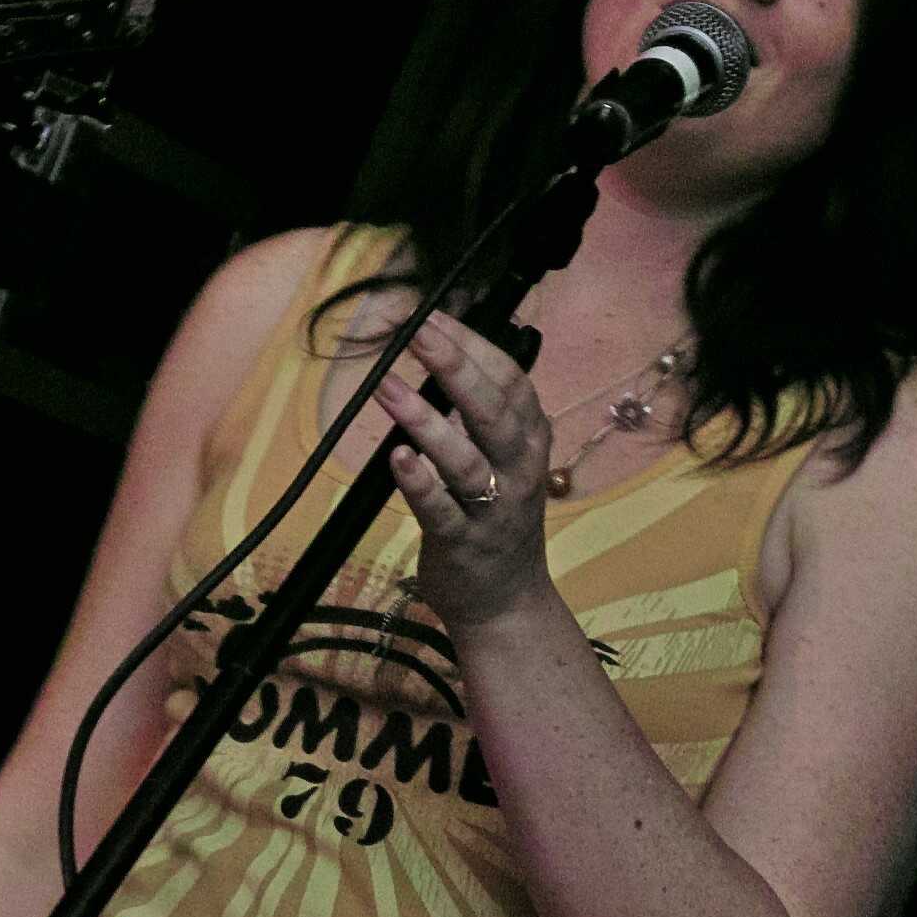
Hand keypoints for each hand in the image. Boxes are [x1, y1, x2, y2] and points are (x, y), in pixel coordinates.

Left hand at [374, 312, 558, 631]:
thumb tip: (439, 346)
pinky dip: (419, 483)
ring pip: (465, 460)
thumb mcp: (504, 458)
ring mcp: (493, 509)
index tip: (432, 316)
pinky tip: (397, 457)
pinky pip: (441, 510)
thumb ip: (480, 410)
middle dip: (454, 367)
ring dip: (425, 421)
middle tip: (415, 331)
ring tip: (387, 388)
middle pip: (493, 410)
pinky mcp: (463, 543)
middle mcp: (518, 469)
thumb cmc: (495, 515)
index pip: (510, 380)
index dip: (473, 345)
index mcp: (529, 439)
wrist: (506, 600)